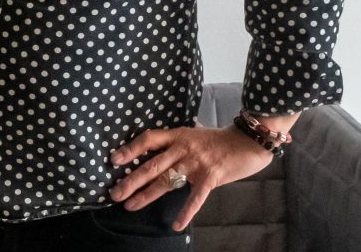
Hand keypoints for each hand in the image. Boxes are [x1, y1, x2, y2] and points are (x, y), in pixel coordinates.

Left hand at [109, 124, 272, 231]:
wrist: (247, 141)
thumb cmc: (218, 139)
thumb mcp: (192, 134)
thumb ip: (176, 142)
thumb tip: (158, 149)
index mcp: (176, 135)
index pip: (147, 140)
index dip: (130, 149)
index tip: (114, 160)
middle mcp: (182, 148)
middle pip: (151, 165)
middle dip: (131, 180)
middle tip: (114, 192)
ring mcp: (195, 163)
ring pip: (166, 181)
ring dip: (146, 195)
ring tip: (130, 205)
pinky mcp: (210, 177)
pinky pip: (195, 198)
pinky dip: (186, 212)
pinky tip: (176, 225)